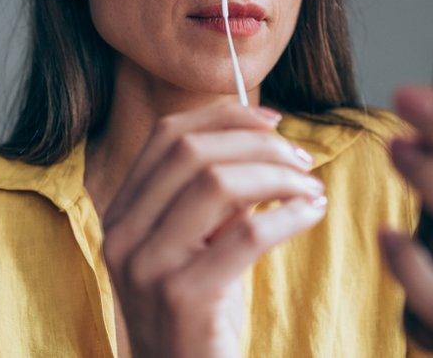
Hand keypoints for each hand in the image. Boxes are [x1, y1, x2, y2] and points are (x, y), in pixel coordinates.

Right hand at [102, 99, 327, 356]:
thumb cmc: (197, 316)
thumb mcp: (193, 246)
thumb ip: (212, 198)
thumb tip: (264, 142)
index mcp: (122, 213)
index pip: (167, 136)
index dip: (223, 116)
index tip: (273, 119)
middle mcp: (123, 234)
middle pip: (192, 152)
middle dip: (257, 144)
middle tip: (302, 159)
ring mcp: (148, 267)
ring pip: (218, 184)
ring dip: (278, 176)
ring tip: (310, 188)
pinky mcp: (182, 298)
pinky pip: (247, 235)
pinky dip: (289, 215)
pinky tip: (311, 214)